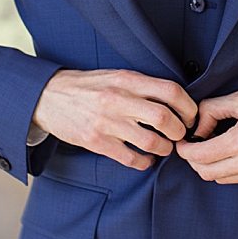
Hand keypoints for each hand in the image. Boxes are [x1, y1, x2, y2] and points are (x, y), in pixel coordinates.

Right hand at [31, 69, 198, 170]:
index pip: (171, 91)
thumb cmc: (86, 87)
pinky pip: (131, 158)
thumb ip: (141, 86)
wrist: (47, 96)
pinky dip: (144, 162)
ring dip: (164, 149)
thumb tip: (176, 100)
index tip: (190, 117)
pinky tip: (144, 158)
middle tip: (178, 135)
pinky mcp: (96, 141)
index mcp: (126, 79)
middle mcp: (117, 99)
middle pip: (165, 118)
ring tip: (161, 147)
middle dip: (179, 131)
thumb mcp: (114, 76)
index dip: (188, 107)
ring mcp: (106, 122)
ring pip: (151, 142)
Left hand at [176, 80, 237, 184]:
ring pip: (222, 179)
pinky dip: (230, 168)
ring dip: (212, 165)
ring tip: (214, 145)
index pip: (199, 156)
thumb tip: (196, 127)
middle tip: (194, 143)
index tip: (182, 140)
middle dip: (195, 159)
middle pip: (206, 173)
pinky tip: (234, 151)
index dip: (184, 149)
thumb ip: (211, 111)